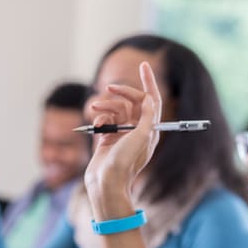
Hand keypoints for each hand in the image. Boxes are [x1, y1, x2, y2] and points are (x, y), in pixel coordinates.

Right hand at [84, 62, 161, 219]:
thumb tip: (149, 98)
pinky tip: (96, 127)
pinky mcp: (108, 138)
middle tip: (109, 86)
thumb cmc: (125, 163)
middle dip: (122, 92)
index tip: (143, 64)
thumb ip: (146, 117)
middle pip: (132, 101)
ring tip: (96, 109)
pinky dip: (100, 119)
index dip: (149, 81)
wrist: (106, 183)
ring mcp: (123, 134)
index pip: (152, 100)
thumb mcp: (141, 137)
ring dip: (106, 106)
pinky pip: (105, 120)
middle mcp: (138, 130)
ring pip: (116, 109)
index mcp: (150, 129)